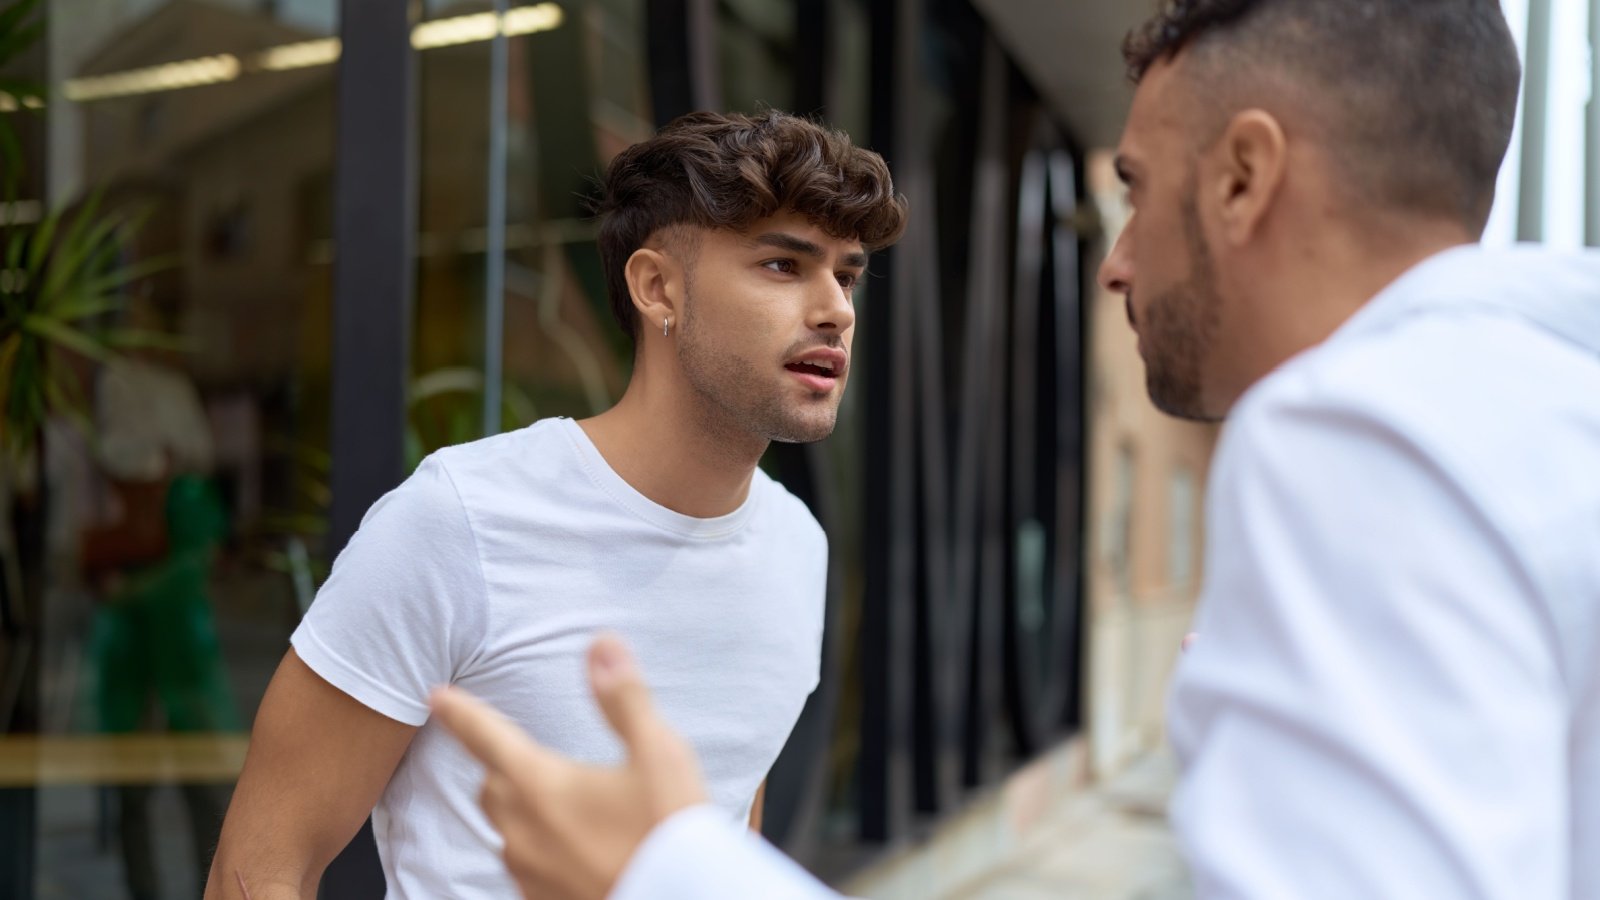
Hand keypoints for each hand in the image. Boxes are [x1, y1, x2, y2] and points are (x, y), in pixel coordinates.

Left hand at [430, 635, 708, 899]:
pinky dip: (542, 848)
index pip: (486, 737)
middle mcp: (523, 833)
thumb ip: (624, 698)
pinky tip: (577, 847)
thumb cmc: (670, 831)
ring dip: (523, 811)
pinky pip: (527, 867)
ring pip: (507, 831)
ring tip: (565, 805)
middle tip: (528, 756)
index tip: (437, 696)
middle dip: (501, 766)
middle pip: (493, 787)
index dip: (459, 713)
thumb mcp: (658, 754)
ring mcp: (530, 874)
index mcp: (541, 786)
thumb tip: (600, 646)